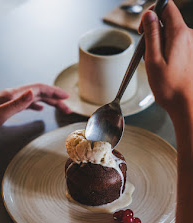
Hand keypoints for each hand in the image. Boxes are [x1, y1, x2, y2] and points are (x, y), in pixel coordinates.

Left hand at [0, 83, 69, 131]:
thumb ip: (17, 104)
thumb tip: (34, 93)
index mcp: (13, 95)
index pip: (39, 89)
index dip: (54, 92)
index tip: (66, 97)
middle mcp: (14, 96)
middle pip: (39, 93)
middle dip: (55, 99)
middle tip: (67, 108)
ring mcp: (11, 101)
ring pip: (35, 98)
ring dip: (49, 102)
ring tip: (59, 108)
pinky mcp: (9, 107)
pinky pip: (27, 104)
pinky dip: (37, 105)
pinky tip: (40, 109)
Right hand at [139, 1, 192, 117]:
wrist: (186, 104)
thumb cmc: (170, 88)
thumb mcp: (153, 60)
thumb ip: (151, 35)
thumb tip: (149, 15)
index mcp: (179, 35)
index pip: (166, 7)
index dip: (152, 13)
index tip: (144, 29)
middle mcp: (189, 36)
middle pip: (168, 21)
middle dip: (154, 32)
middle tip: (148, 52)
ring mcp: (191, 45)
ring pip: (171, 34)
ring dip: (160, 44)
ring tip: (156, 63)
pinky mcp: (191, 54)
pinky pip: (177, 44)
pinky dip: (167, 51)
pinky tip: (164, 66)